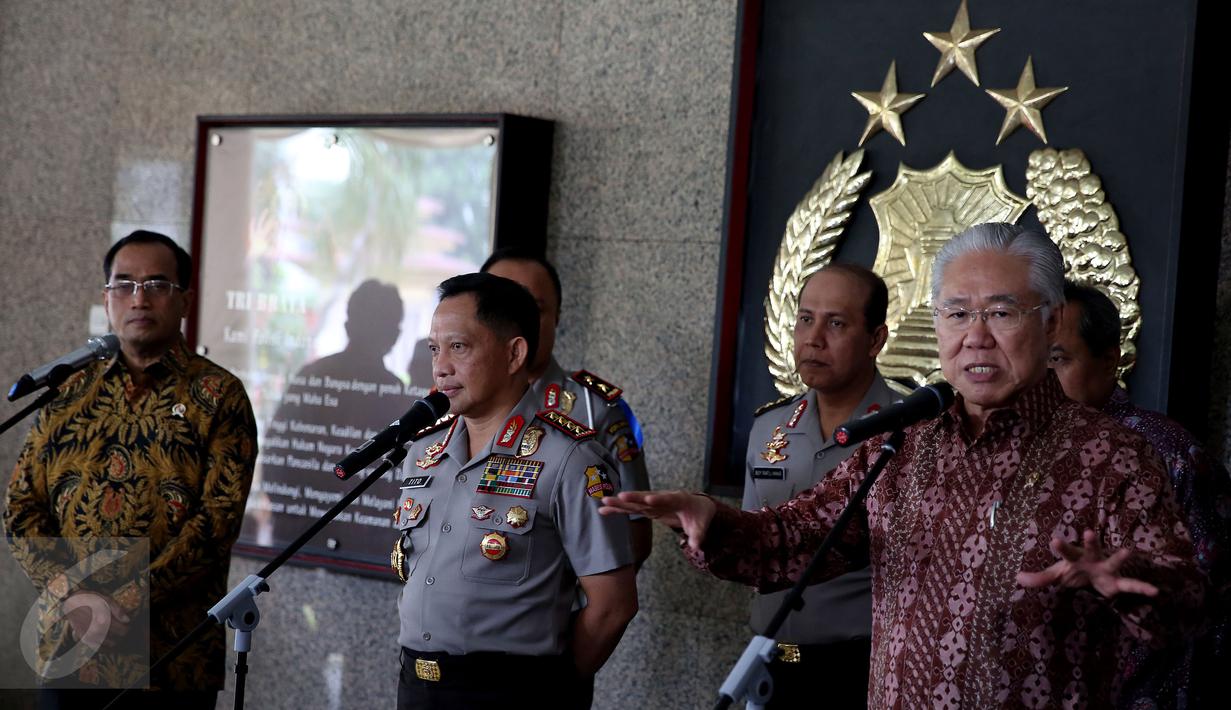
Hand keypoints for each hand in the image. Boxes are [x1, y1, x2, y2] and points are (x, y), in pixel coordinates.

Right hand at [61, 592, 130, 647]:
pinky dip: (103, 647)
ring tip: (116, 637)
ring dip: (114, 642)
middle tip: (123, 631)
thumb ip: (118, 610)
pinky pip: (95, 647)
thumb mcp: (106, 600)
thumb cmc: (90, 600)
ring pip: (107, 645)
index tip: (128, 626)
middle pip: (116, 639)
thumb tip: (127, 620)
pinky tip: (107, 644)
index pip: (122, 631)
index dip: (127, 629)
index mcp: (104, 621)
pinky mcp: (83, 638)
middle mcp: (96, 631)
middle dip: (121, 636)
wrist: (72, 603)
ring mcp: (89, 636)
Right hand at [600, 491, 716, 551]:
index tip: (648, 499)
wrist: (695, 505)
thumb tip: (694, 546)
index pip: (668, 498)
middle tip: (620, 496)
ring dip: (620, 502)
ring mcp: (652, 502)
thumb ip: (697, 535)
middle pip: (646, 497)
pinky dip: (618, 509)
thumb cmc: (699, 515)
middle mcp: (662, 497)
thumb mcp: (701, 526)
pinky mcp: (646, 507)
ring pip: (635, 502)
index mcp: (678, 499)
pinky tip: (603, 510)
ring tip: (604, 502)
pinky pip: (630, 508)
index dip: (658, 499)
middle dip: (633, 497)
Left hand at [1016, 529, 1157, 598]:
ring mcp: (1106, 569)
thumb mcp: (1055, 574)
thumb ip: (1039, 578)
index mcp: (1075, 557)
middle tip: (1090, 532)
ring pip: (1113, 561)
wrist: (1093, 578)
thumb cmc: (1073, 571)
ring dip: (1120, 557)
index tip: (1053, 540)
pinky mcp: (1117, 583)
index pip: (1066, 551)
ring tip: (1130, 551)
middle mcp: (1092, 559)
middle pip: (1091, 548)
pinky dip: (1142, 588)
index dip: (1061, 546)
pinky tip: (1156, 592)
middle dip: (1091, 541)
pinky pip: (1131, 585)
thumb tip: (1017, 578)